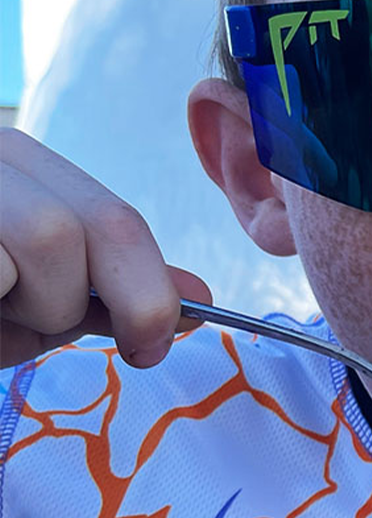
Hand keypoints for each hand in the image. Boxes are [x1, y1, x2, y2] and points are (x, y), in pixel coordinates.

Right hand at [0, 128, 210, 369]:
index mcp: (24, 170)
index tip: (148, 347)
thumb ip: (112, 295)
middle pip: (101, 227)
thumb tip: (200, 297)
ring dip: (33, 304)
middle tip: (51, 329)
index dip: (152, 295)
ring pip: (48, 237)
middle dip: (95, 302)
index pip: (120, 223)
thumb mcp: (35, 301)